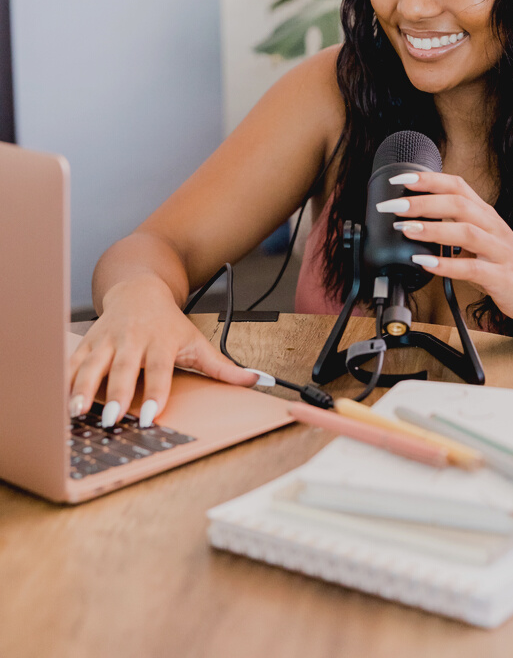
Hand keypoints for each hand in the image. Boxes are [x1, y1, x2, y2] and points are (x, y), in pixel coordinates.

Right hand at [68, 278, 258, 426]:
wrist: (139, 289)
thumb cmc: (169, 323)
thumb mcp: (197, 341)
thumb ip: (223, 367)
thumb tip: (257, 381)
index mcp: (161, 341)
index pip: (159, 369)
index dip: (155, 392)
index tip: (152, 415)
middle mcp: (132, 339)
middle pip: (122, 369)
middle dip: (115, 394)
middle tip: (111, 419)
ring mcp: (107, 340)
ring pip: (92, 365)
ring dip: (83, 389)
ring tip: (77, 412)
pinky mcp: (87, 342)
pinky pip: (73, 362)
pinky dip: (64, 380)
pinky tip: (58, 401)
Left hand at [378, 170, 512, 342]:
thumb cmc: (504, 265)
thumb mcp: (480, 239)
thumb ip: (453, 225)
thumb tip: (415, 217)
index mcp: (485, 214)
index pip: (457, 185)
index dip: (429, 179)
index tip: (401, 178)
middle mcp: (492, 227)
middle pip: (458, 203)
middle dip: (423, 202)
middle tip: (394, 205)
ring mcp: (498, 251)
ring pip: (466, 231)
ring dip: (433, 228)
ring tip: (405, 229)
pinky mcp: (501, 277)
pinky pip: (472, 268)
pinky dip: (447, 265)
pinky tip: (425, 263)